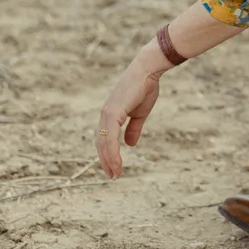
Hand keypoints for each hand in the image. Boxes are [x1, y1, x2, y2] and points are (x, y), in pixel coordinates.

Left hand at [96, 54, 163, 177]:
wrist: (148, 72)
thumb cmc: (144, 88)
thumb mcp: (140, 113)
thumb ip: (133, 128)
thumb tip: (129, 144)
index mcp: (110, 114)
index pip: (104, 138)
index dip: (108, 154)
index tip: (113, 168)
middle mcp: (105, 115)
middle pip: (101, 143)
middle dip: (105, 161)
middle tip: (112, 176)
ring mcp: (107, 114)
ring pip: (104, 143)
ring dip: (109, 160)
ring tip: (115, 174)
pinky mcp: (112, 113)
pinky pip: (110, 138)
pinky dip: (112, 152)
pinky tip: (117, 163)